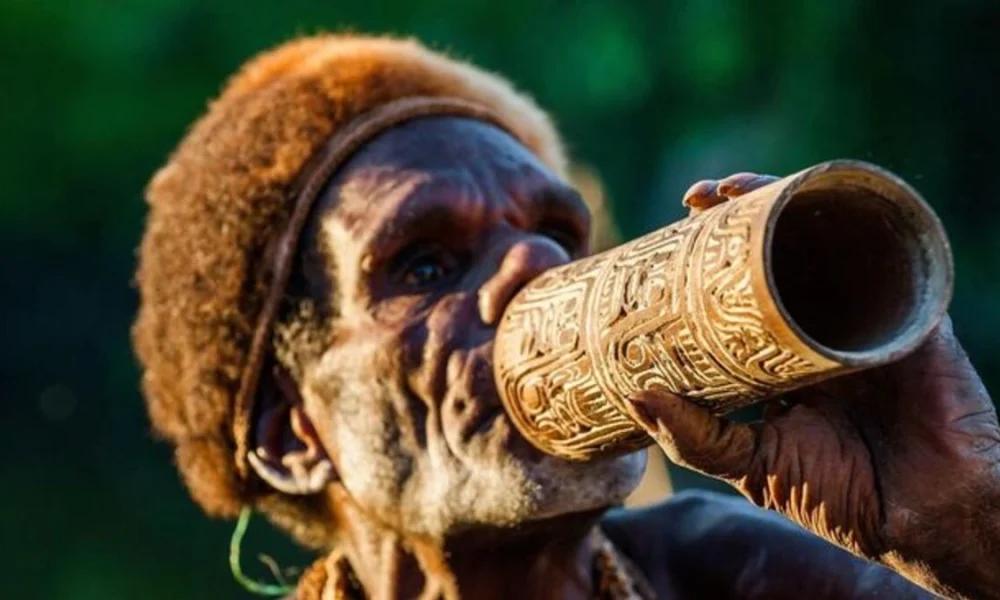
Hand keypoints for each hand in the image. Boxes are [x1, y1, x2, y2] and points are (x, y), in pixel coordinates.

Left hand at [631, 173, 999, 599]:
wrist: (926, 514)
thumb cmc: (841, 495)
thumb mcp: (752, 465)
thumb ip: (695, 438)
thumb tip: (635, 397)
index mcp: (780, 359)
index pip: (736, 299)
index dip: (703, 269)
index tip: (661, 246)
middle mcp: (816, 329)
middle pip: (771, 258)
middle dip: (733, 222)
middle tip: (694, 201)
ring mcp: (860, 315)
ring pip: (815, 241)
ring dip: (775, 204)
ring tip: (729, 189)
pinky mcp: (906, 308)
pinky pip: (876, 249)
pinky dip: (843, 215)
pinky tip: (807, 195)